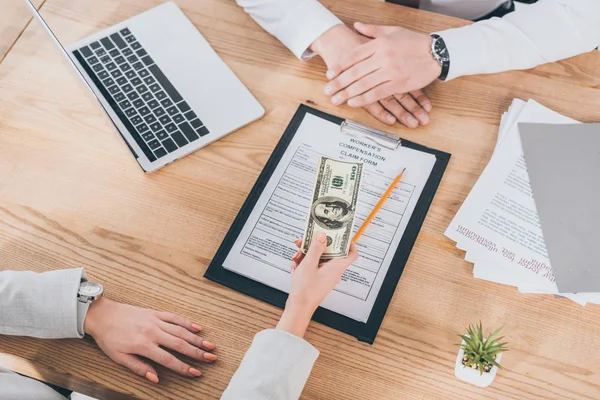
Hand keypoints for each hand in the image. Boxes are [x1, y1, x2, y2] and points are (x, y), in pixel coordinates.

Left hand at [84, 297, 215, 383]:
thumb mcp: (119, 357)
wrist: (102, 315)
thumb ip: (139, 368)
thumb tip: (155, 379)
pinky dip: (187, 322)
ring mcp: (155, 321)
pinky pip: (174, 317)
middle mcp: (153, 332)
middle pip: (180, 344)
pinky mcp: (155, 313)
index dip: (184, 367)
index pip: (169, 359)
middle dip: (198, 352)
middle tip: (211, 358)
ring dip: (197, 338)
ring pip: (181, 331)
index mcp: (144, 345)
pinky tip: (197, 328)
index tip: (196, 373)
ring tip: (210, 345)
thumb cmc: (109, 338)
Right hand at [276, 233, 358, 337]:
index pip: (351, 253)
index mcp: (337, 267)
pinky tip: (295, 266)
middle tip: (305, 242)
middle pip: (330, 253)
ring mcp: (325, 276)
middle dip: (316, 246)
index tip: (340, 234)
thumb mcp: (309, 264)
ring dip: (307, 255)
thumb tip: (323, 236)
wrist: (298, 307)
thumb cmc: (305, 290)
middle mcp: (334, 271)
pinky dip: (305, 264)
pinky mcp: (318, 280)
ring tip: (296, 257)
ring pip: (319, 259)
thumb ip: (316, 248)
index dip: (348, 242)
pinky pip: (314, 267)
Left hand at [311, 24, 431, 127]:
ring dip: (347, 93)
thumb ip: (372, 30)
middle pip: (355, 72)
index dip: (340, 66)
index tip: (329, 74)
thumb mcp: (393, 31)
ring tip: (336, 99)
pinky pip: (377, 93)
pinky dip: (364, 99)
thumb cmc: (414, 42)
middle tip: (327, 90)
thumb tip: (355, 26)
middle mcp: (383, 57)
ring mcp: (391, 71)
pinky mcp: (399, 84)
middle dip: (339, 83)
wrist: (437, 52)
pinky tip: (353, 102)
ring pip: (364, 84)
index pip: (354, 56)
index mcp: (380, 43)